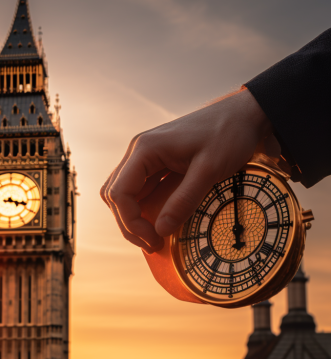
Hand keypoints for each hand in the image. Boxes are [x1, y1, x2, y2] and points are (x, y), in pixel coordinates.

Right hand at [100, 88, 273, 252]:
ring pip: (122, 192)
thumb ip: (183, 200)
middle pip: (114, 194)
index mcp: (145, 149)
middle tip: (152, 244)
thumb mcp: (209, 170)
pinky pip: (137, 188)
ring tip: (151, 235)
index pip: (119, 193)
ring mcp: (145, 156)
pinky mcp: (155, 162)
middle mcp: (138, 151)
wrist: (243, 114)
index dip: (131, 222)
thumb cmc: (228, 134)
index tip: (153, 240)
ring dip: (131, 216)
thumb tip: (161, 230)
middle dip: (129, 224)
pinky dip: (141, 207)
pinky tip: (157, 219)